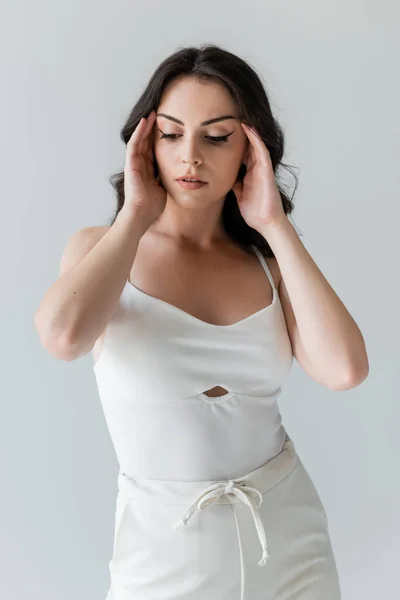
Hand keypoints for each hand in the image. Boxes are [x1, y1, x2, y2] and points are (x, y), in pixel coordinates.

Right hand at [123, 110, 166, 226]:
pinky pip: (134, 144)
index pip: (153, 150)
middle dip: (152, 129)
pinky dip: (139, 132)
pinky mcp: (131, 164)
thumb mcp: (163, 188)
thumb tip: (177, 175)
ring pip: (140, 140)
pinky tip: (145, 122)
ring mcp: (134, 164)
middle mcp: (140, 165)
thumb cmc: (152, 206)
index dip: (158, 139)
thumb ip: (166, 179)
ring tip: (152, 114)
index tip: (167, 128)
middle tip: (159, 114)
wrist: (142, 214)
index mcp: (148, 171)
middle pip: (146, 142)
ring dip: (146, 127)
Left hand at [232, 123, 285, 230]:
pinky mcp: (266, 170)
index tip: (223, 133)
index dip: (234, 144)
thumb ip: (234, 184)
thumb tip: (223, 177)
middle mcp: (256, 169)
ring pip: (255, 145)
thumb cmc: (254, 212)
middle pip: (248, 147)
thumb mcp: (238, 195)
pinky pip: (261, 151)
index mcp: (249, 175)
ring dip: (248, 131)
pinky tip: (248, 128)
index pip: (241, 155)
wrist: (266, 223)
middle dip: (241, 134)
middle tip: (231, 119)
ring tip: (240, 117)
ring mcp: (262, 169)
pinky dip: (255, 139)